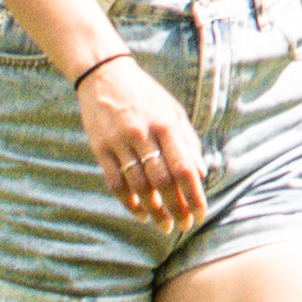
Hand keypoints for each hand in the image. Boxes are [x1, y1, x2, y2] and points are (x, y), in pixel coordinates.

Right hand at [75, 51, 209, 235]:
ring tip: (163, 225)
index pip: (184, 168)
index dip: (193, 195)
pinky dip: (128, 201)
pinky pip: (115, 182)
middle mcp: (143, 134)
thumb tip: (201, 173)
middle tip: (183, 226)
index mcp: (167, 124)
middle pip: (162, 181)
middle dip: (175, 208)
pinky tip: (139, 212)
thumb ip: (188, 141)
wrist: (104, 75)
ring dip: (153, 209)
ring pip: (138, 185)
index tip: (200, 214)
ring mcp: (119, 142)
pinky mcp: (100, 148)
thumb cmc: (146, 95)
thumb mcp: (173, 110)